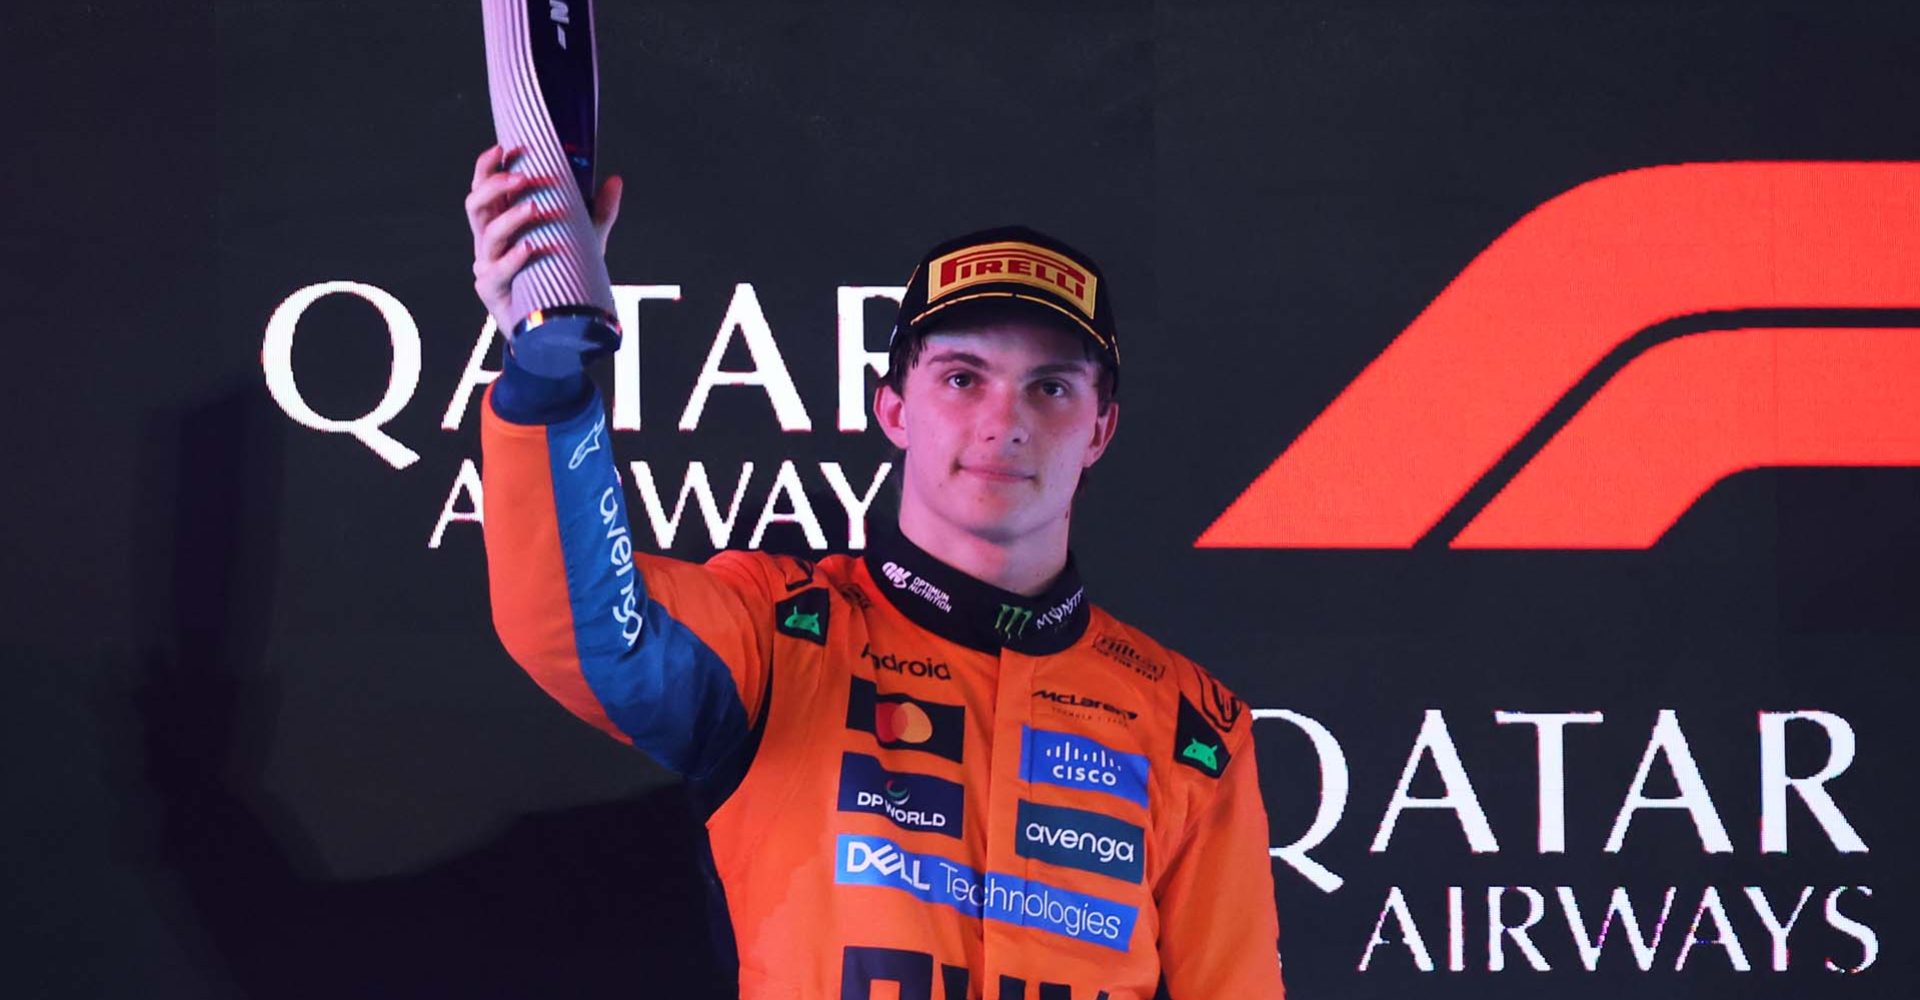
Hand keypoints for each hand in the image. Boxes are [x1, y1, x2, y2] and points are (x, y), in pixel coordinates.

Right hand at [464, 144, 623, 332]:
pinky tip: (530, 248)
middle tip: (522, 178)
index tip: (503, 148)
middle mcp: (488, 240)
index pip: (484, 187)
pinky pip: (497, 271)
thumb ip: (598, 212)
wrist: (556, 324)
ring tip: (533, 210)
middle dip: (494, 186)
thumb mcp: (584, 241)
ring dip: (509, 219)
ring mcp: (487, 265)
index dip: (487, 167)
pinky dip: (513, 259)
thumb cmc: (562, 275)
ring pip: (486, 235)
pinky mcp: (491, 290)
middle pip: (475, 204)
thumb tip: (615, 179)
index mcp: (501, 221)